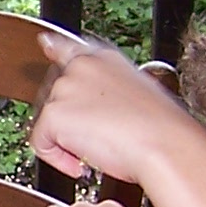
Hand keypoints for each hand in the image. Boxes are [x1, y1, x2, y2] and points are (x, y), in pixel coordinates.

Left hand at [28, 29, 202, 186]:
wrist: (164, 143)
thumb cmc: (161, 128)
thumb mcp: (140, 94)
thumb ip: (111, 91)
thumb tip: (100, 105)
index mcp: (104, 59)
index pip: (70, 48)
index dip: (54, 47)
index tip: (46, 43)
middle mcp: (81, 68)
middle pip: (55, 98)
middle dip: (70, 123)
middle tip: (96, 139)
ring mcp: (65, 88)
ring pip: (49, 123)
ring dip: (66, 142)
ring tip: (97, 150)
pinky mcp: (54, 113)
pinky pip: (41, 144)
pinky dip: (57, 159)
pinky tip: (81, 163)